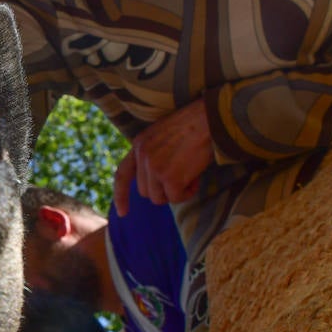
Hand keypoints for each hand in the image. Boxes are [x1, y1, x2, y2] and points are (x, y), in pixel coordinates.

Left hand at [114, 99, 211, 215]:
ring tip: (190, 174)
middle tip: (183, 174)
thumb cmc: (195, 125)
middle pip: (145, 191)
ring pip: (159, 198)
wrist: (211, 118)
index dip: (120, 195)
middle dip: (164, 189)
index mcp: (139, 144)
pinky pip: (176, 198)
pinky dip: (188, 193)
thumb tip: (155, 183)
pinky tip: (196, 178)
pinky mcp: (170, 177)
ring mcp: (154, 167)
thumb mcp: (164, 136)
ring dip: (176, 192)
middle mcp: (142, 156)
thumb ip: (153, 155)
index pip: (122, 174)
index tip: (122, 213)